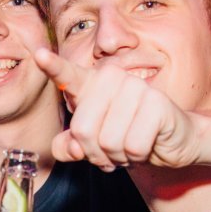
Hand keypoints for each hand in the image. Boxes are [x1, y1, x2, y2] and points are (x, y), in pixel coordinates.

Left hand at [33, 47, 202, 170]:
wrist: (171, 139)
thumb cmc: (127, 136)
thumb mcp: (92, 144)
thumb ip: (70, 146)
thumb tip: (70, 147)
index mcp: (92, 84)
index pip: (68, 76)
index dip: (53, 68)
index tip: (39, 55)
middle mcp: (112, 79)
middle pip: (83, 130)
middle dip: (95, 153)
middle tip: (110, 152)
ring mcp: (136, 87)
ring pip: (109, 141)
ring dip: (118, 156)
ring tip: (128, 147)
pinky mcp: (157, 103)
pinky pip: (133, 146)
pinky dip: (137, 156)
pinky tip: (146, 146)